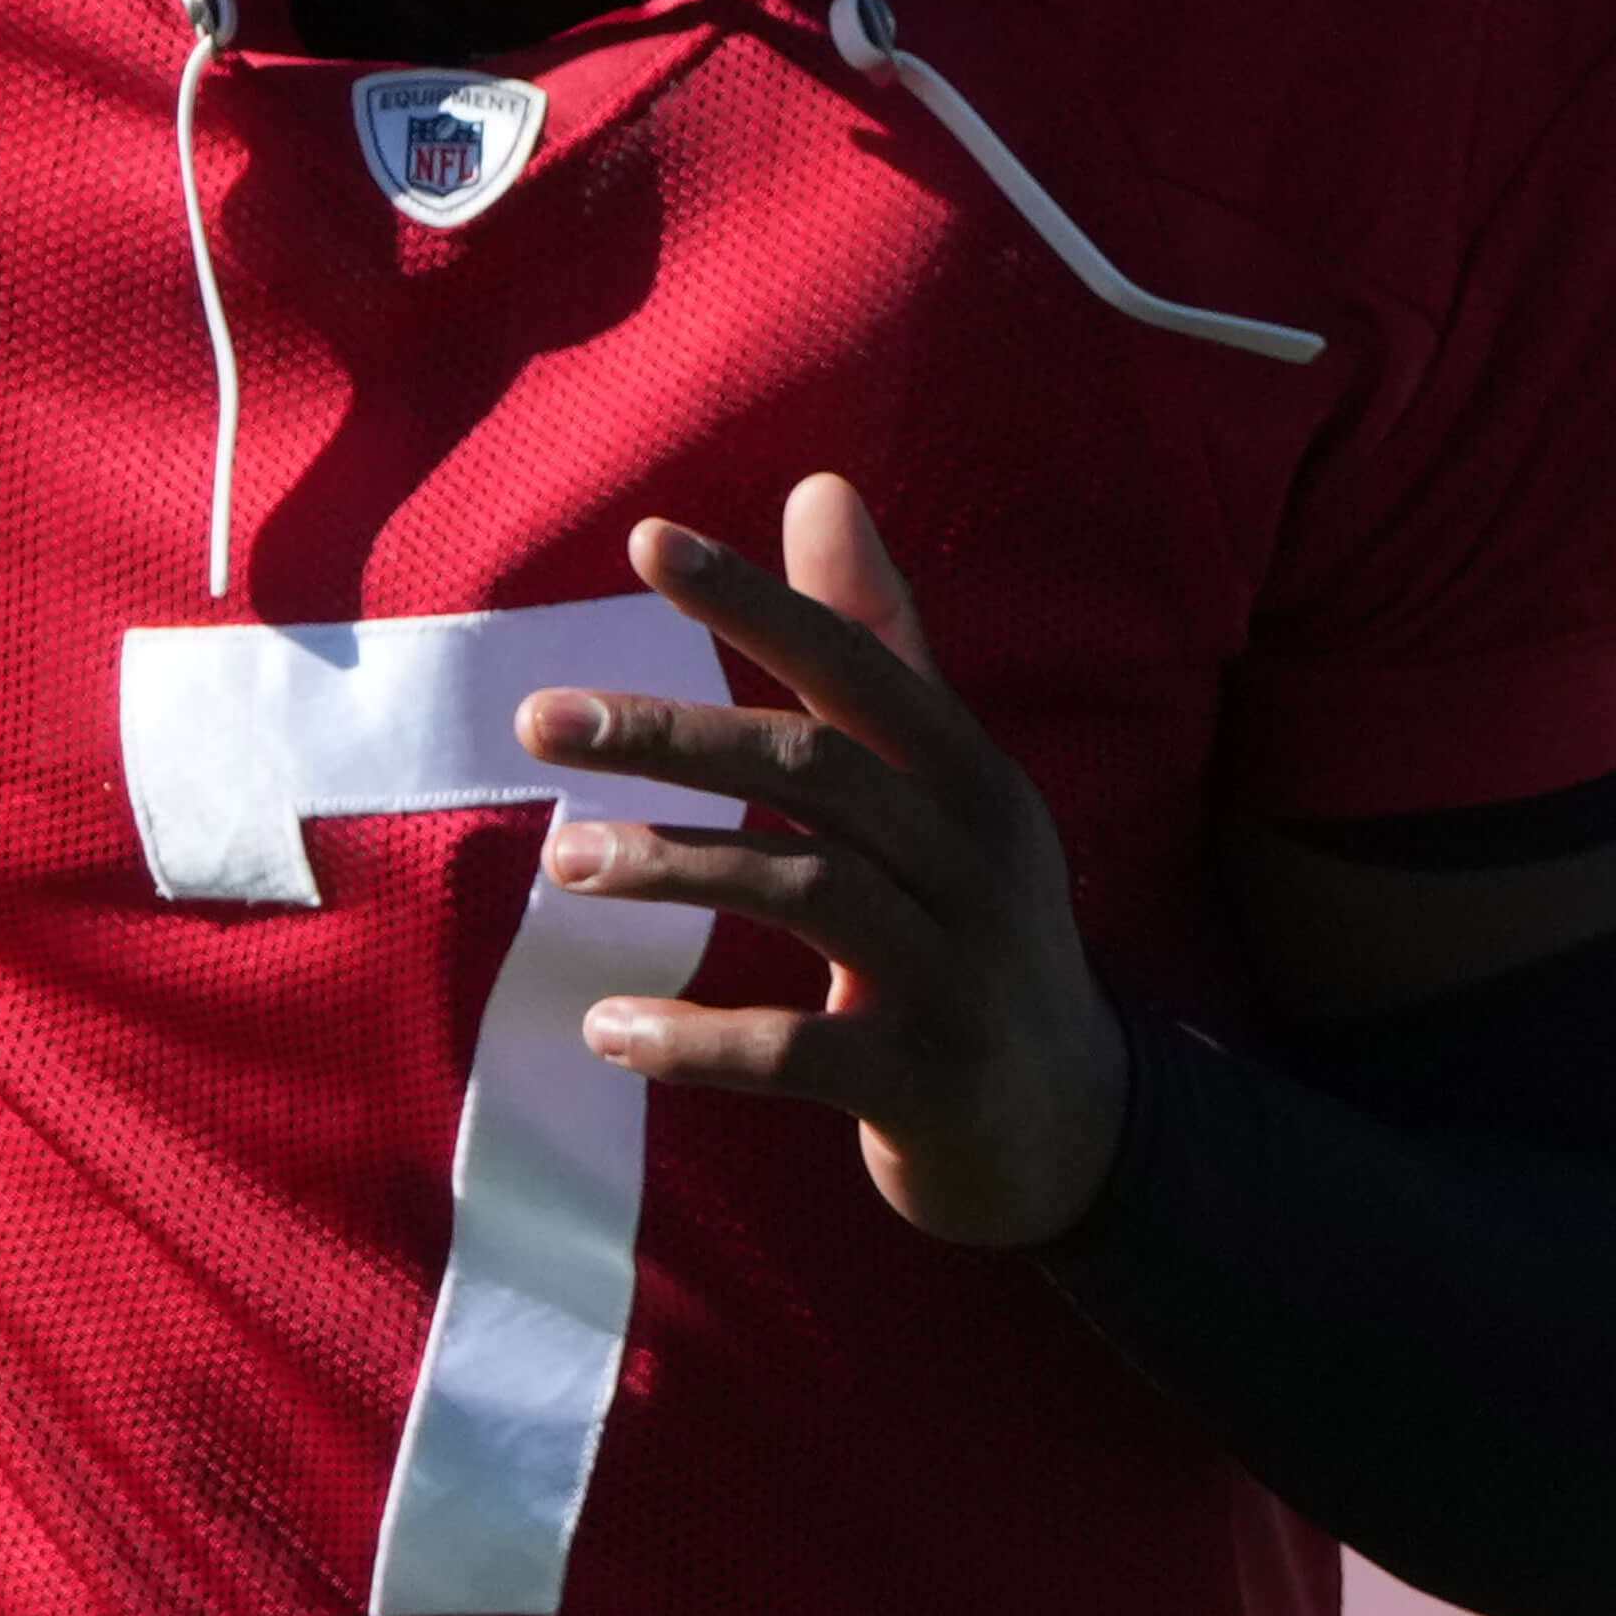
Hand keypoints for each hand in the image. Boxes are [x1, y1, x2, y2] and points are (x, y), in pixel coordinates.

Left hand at [521, 477, 1130, 1251]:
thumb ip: (877, 648)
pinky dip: (695, 1040)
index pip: (861, 667)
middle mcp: (980, 861)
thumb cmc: (974, 932)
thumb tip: (818, 487)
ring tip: (562, 862)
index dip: (760, 603)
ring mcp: (963, 976)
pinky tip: (606, 1029)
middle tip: (542, 718)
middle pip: (820, 770)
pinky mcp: (931, 1085)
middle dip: (674, 735)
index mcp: (976, 779)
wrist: (1073, 1129)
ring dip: (674, 869)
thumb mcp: (944, 792)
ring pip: (810, 891)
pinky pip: (798, 1052)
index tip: (647, 544)